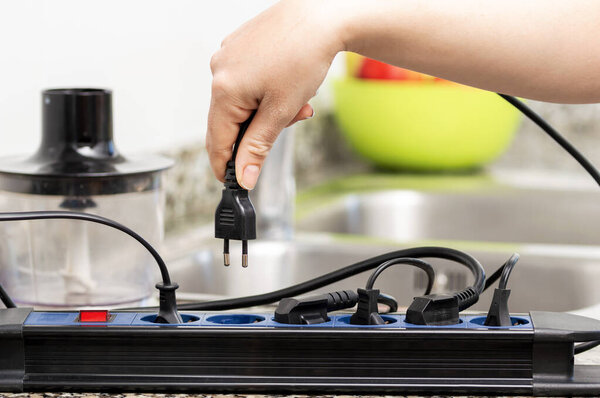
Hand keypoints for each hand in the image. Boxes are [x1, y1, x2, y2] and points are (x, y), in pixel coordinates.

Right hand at [206, 0, 345, 188]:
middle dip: (258, 132)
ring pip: (241, 102)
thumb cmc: (304, 56)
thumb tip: (244, 177)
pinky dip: (265, 92)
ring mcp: (228, 56)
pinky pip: (245, 82)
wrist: (322, 15)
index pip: (217, 142)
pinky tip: (286, 84)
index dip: (226, 167)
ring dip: (266, 112)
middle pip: (229, 122)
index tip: (235, 184)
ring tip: (296, 102)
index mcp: (224, 89)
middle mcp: (218, 70)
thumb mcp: (281, 111)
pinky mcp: (239, 47)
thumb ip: (257, 147)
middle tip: (287, 125)